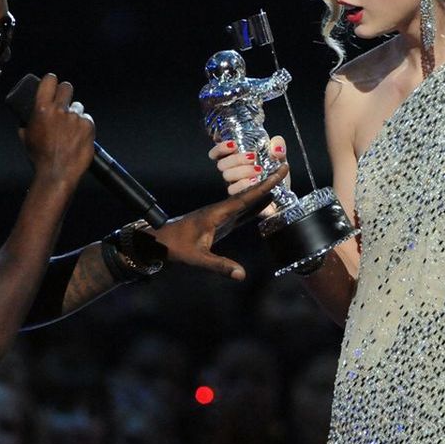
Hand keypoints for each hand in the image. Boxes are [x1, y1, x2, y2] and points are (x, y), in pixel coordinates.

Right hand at [18, 73, 94, 183]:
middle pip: (67, 87)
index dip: (51, 81)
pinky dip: (83, 126)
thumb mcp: (26, 138)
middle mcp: (60, 110)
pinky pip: (87, 119)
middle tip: (64, 102)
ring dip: (74, 114)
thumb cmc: (40, 158)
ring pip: (78, 106)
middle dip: (65, 93)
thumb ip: (26, 123)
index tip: (52, 83)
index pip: (49, 80)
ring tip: (70, 129)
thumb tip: (26, 119)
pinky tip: (78, 137)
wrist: (57, 172)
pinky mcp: (88, 126)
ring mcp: (75, 117)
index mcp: (42, 109)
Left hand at [148, 164, 288, 279]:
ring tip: (280, 181)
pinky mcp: (219, 221)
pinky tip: (264, 203)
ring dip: (262, 191)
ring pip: (245, 200)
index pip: (245, 197)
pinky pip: (241, 211)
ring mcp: (220, 214)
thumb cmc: (176, 247)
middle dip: (267, 181)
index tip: (277, 172)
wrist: (160, 241)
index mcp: (216, 213)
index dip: (263, 186)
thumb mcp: (197, 258)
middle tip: (284, 168)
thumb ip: (219, 266)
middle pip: (248, 194)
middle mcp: (220, 210)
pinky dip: (254, 205)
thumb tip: (241, 274)